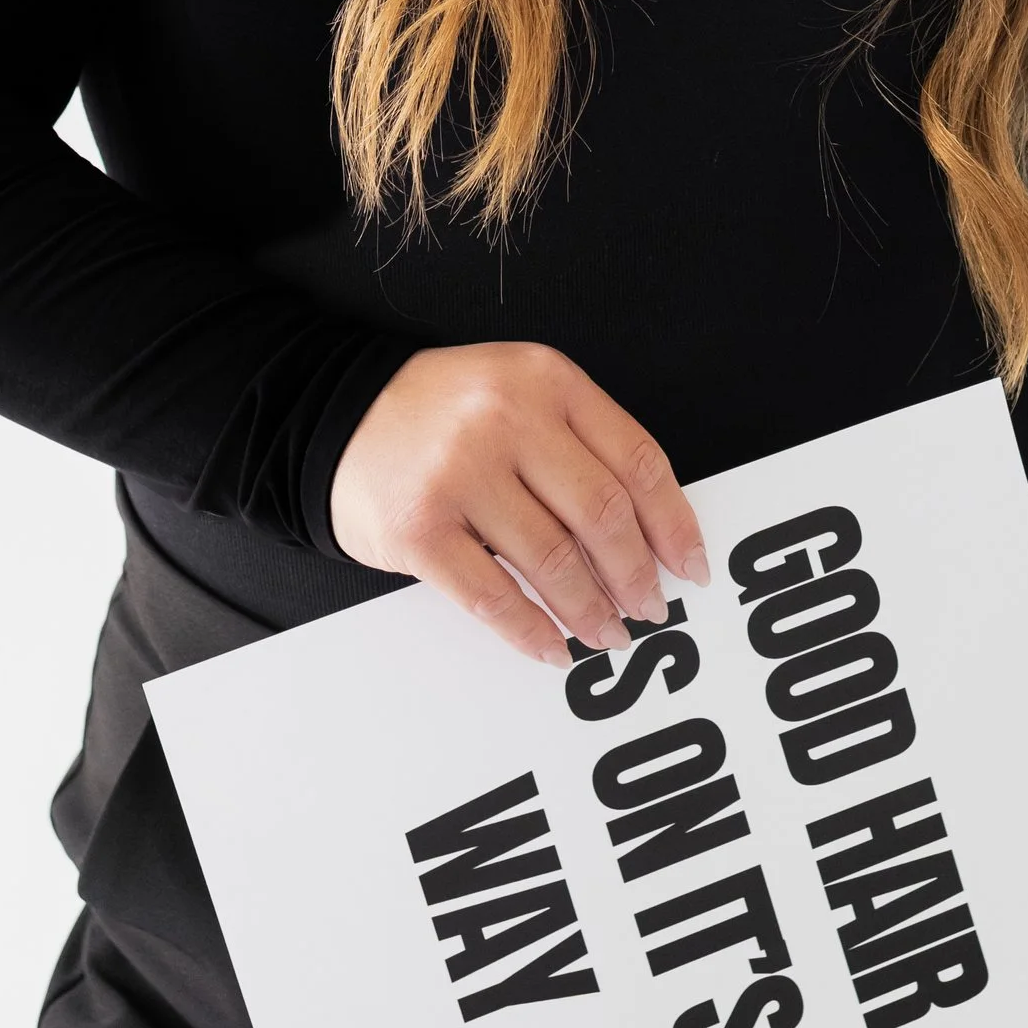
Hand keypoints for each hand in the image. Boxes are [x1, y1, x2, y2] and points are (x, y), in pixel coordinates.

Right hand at [327, 341, 709, 665]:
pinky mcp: (418, 529)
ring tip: (608, 633)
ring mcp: (459, 474)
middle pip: (602, 514)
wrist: (335, 415)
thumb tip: (653, 534)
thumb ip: (582, 443)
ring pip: (553, 561)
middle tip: (651, 609)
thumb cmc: (442, 413)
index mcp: (546, 380)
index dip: (675, 522)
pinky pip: (492, 596)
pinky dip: (531, 631)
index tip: (691, 565)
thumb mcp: (521, 393)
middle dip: (637, 576)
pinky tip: (552, 648)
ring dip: (591, 611)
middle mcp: (506, 419)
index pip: (636, 459)